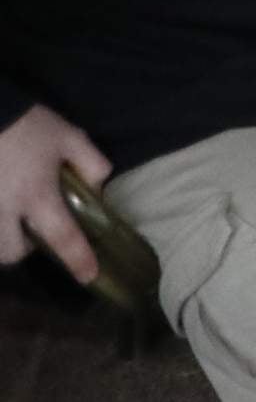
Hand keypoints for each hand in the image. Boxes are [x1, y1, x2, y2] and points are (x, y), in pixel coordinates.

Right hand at [0, 103, 112, 286]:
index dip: (77, 259)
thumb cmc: (26, 124)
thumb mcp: (68, 136)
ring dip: (2, 240)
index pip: (62, 236)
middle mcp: (4, 210)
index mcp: (36, 195)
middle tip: (31, 230)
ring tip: (9, 220)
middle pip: (11, 252)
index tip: (88, 277)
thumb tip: (98, 186)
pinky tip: (0, 204)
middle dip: (23, 249)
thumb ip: (90, 162)